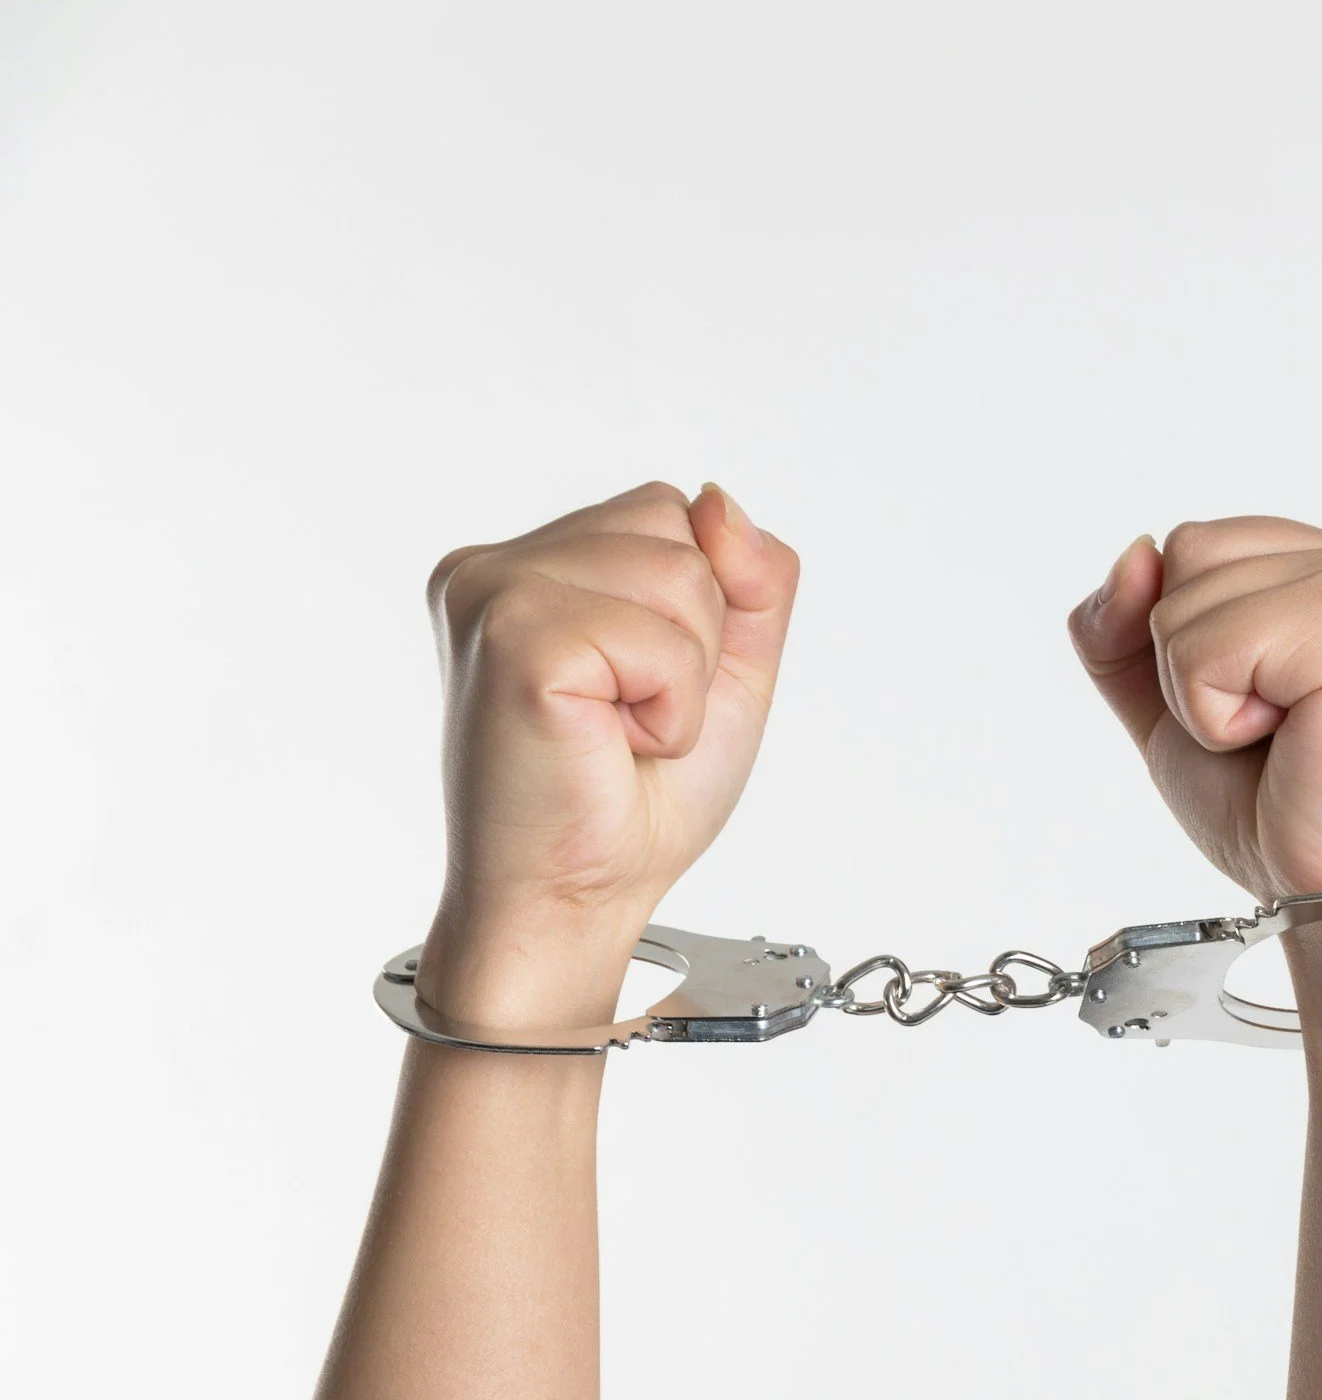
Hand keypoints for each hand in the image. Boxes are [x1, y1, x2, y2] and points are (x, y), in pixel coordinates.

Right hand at [419, 481, 800, 1024]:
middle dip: (695, 635)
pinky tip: (609, 742)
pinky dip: (669, 705)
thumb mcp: (729, 667)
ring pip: (680, 573)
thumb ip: (750, 576)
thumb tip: (722, 503)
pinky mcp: (514, 637)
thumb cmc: (636, 796)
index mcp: (529, 564)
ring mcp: (494, 593)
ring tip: (618, 730)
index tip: (641, 688)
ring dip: (683, 676)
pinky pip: (660, 637)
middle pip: (677, 526)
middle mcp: (495, 566)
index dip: (701, 609)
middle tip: (627, 717)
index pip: (670, 511)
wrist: (577, 896)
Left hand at [1067, 516, 1321, 903]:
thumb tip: (1133, 553)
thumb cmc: (1288, 814)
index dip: (1189, 642)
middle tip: (1276, 730)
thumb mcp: (1176, 701)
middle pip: (1188, 548)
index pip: (1200, 545)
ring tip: (1284, 737)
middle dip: (1190, 658)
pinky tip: (1286, 742)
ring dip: (1200, 692)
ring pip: (1182, 592)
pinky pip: (1199, 643)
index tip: (1273, 713)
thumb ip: (1128, 624)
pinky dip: (1211, 713)